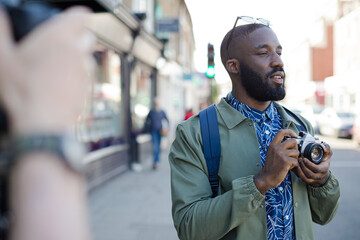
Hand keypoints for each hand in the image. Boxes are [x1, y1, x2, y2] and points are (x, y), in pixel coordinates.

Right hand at [0, 6, 94, 134]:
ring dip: (78, 58)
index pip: (82, 16)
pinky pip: (88, 76)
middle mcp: (77, 52)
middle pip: (88, 36)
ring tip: (59, 66)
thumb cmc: (24, 92)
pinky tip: (62, 83)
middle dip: (78, 37)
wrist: (44, 123)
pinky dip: (79, 76)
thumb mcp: (3, 59)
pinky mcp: (88, 88)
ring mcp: (85, 71)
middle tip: (60, 44)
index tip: (70, 20)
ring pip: (88, 56)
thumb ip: (1, 32)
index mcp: (59, 39)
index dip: (77, 17)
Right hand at [254, 129, 299, 193]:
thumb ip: (279, 147)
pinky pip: (296, 161)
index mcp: (273, 144)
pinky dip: (294, 165)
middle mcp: (276, 147)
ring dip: (295, 158)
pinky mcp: (285, 161)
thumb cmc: (271, 166)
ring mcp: (281, 154)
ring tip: (289, 163)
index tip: (294, 135)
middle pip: (293, 141)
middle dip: (295, 148)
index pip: (281, 132)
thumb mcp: (272, 153)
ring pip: (296, 152)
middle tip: (292, 155)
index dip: (290, 131)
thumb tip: (292, 142)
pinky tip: (288, 167)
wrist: (267, 177)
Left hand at [292, 142, 331, 186]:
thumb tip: (324, 146)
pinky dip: (298, 173)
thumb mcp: (327, 155)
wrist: (324, 173)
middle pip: (309, 174)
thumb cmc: (324, 162)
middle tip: (298, 159)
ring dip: (299, 170)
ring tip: (296, 163)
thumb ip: (327, 148)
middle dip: (302, 166)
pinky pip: (302, 179)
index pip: (317, 169)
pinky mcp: (308, 181)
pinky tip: (295, 167)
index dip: (309, 164)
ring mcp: (313, 179)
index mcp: (324, 169)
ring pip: (305, 178)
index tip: (304, 159)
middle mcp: (319, 176)